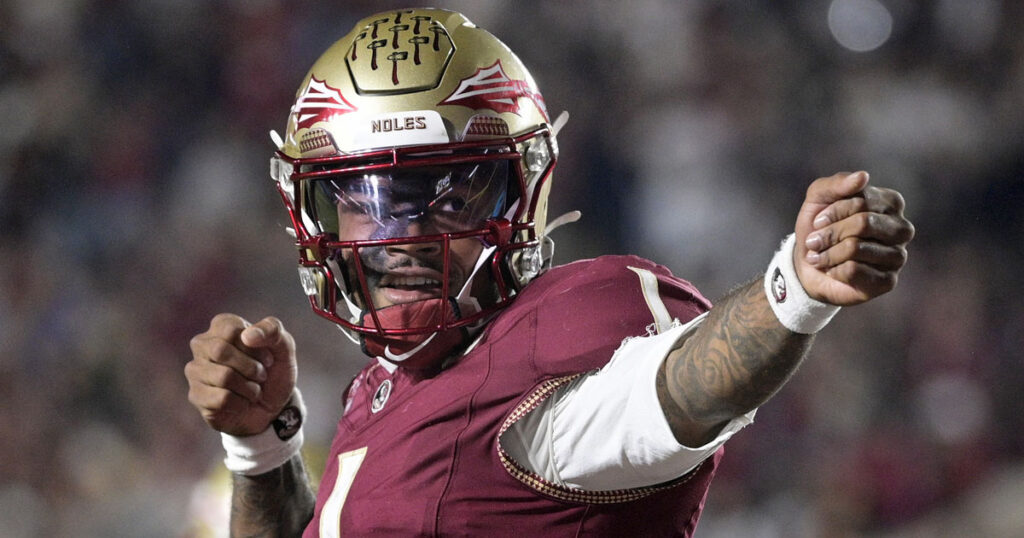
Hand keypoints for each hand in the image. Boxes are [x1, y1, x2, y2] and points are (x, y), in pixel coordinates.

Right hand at [185, 314, 297, 435]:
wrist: (273, 407)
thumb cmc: (274, 372)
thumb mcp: (284, 347)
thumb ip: (272, 330)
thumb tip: (247, 335)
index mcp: (221, 326)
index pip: (232, 329)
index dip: (257, 348)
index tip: (268, 358)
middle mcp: (202, 344)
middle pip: (220, 351)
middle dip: (251, 368)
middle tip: (262, 376)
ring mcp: (195, 370)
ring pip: (223, 377)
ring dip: (250, 388)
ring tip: (254, 390)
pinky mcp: (196, 395)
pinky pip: (221, 399)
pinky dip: (241, 403)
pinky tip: (242, 402)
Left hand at [794, 171, 914, 305]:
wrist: (808, 266)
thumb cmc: (819, 227)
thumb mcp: (819, 198)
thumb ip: (837, 183)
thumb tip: (863, 176)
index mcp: (891, 203)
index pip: (862, 201)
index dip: (832, 212)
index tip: (817, 222)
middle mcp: (901, 229)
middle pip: (862, 223)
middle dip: (830, 233)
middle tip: (813, 242)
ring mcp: (898, 256)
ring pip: (855, 248)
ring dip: (828, 253)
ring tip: (819, 257)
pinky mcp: (887, 281)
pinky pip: (854, 271)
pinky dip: (834, 270)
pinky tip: (833, 271)